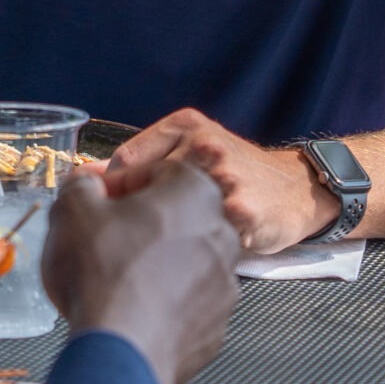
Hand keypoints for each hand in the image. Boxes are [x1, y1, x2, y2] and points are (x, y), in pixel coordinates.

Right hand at [42, 166, 240, 383]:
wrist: (120, 351)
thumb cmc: (102, 273)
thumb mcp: (73, 209)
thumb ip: (80, 184)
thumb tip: (84, 184)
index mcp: (195, 192)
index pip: (158, 171)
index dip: (120, 183)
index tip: (96, 200)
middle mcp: (222, 233)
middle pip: (176, 217)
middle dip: (140, 223)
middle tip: (103, 238)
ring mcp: (225, 282)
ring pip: (184, 261)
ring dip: (154, 263)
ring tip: (115, 278)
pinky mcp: (218, 324)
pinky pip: (187, 303)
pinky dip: (164, 302)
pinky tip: (132, 308)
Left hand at [99, 109, 338, 253]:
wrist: (297, 190)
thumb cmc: (239, 171)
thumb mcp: (194, 144)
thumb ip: (144, 156)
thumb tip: (87, 176)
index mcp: (187, 126)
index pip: (125, 162)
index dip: (110, 196)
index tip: (109, 217)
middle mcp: (205, 148)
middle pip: (141, 193)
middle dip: (131, 222)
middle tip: (139, 241)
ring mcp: (224, 182)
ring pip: (168, 221)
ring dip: (160, 243)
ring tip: (168, 252)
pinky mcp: (241, 215)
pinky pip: (199, 243)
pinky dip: (190, 255)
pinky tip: (197, 257)